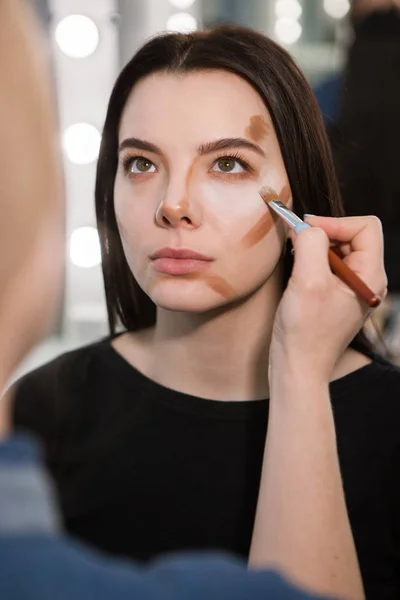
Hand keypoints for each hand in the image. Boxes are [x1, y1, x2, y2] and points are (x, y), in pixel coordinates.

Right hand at [270, 215, 386, 379]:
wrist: (298, 368)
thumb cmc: (305, 331)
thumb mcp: (308, 281)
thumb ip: (311, 244)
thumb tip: (307, 225)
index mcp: (370, 276)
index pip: (365, 227)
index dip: (335, 222)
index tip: (305, 228)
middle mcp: (367, 281)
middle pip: (352, 236)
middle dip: (323, 234)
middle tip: (296, 242)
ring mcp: (352, 290)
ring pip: (338, 250)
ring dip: (315, 248)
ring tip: (297, 263)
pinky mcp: (337, 296)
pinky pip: (328, 267)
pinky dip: (312, 262)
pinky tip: (298, 275)